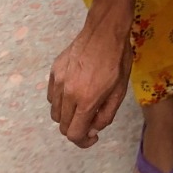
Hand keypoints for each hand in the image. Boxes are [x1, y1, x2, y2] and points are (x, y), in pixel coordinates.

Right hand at [48, 21, 133, 146]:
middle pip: (63, 126)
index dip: (83, 141)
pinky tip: (74, 92)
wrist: (105, 31)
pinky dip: (61, 101)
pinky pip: (52, 96)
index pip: (74, 134)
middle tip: (90, 121)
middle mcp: (67, 93)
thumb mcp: (119, 91)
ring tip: (83, 105)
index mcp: (86, 100)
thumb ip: (105, 116)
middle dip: (77, 129)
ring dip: (68, 116)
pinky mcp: (54, 71)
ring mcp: (58, 81)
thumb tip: (92, 130)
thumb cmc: (117, 61)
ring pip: (55, 113)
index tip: (93, 136)